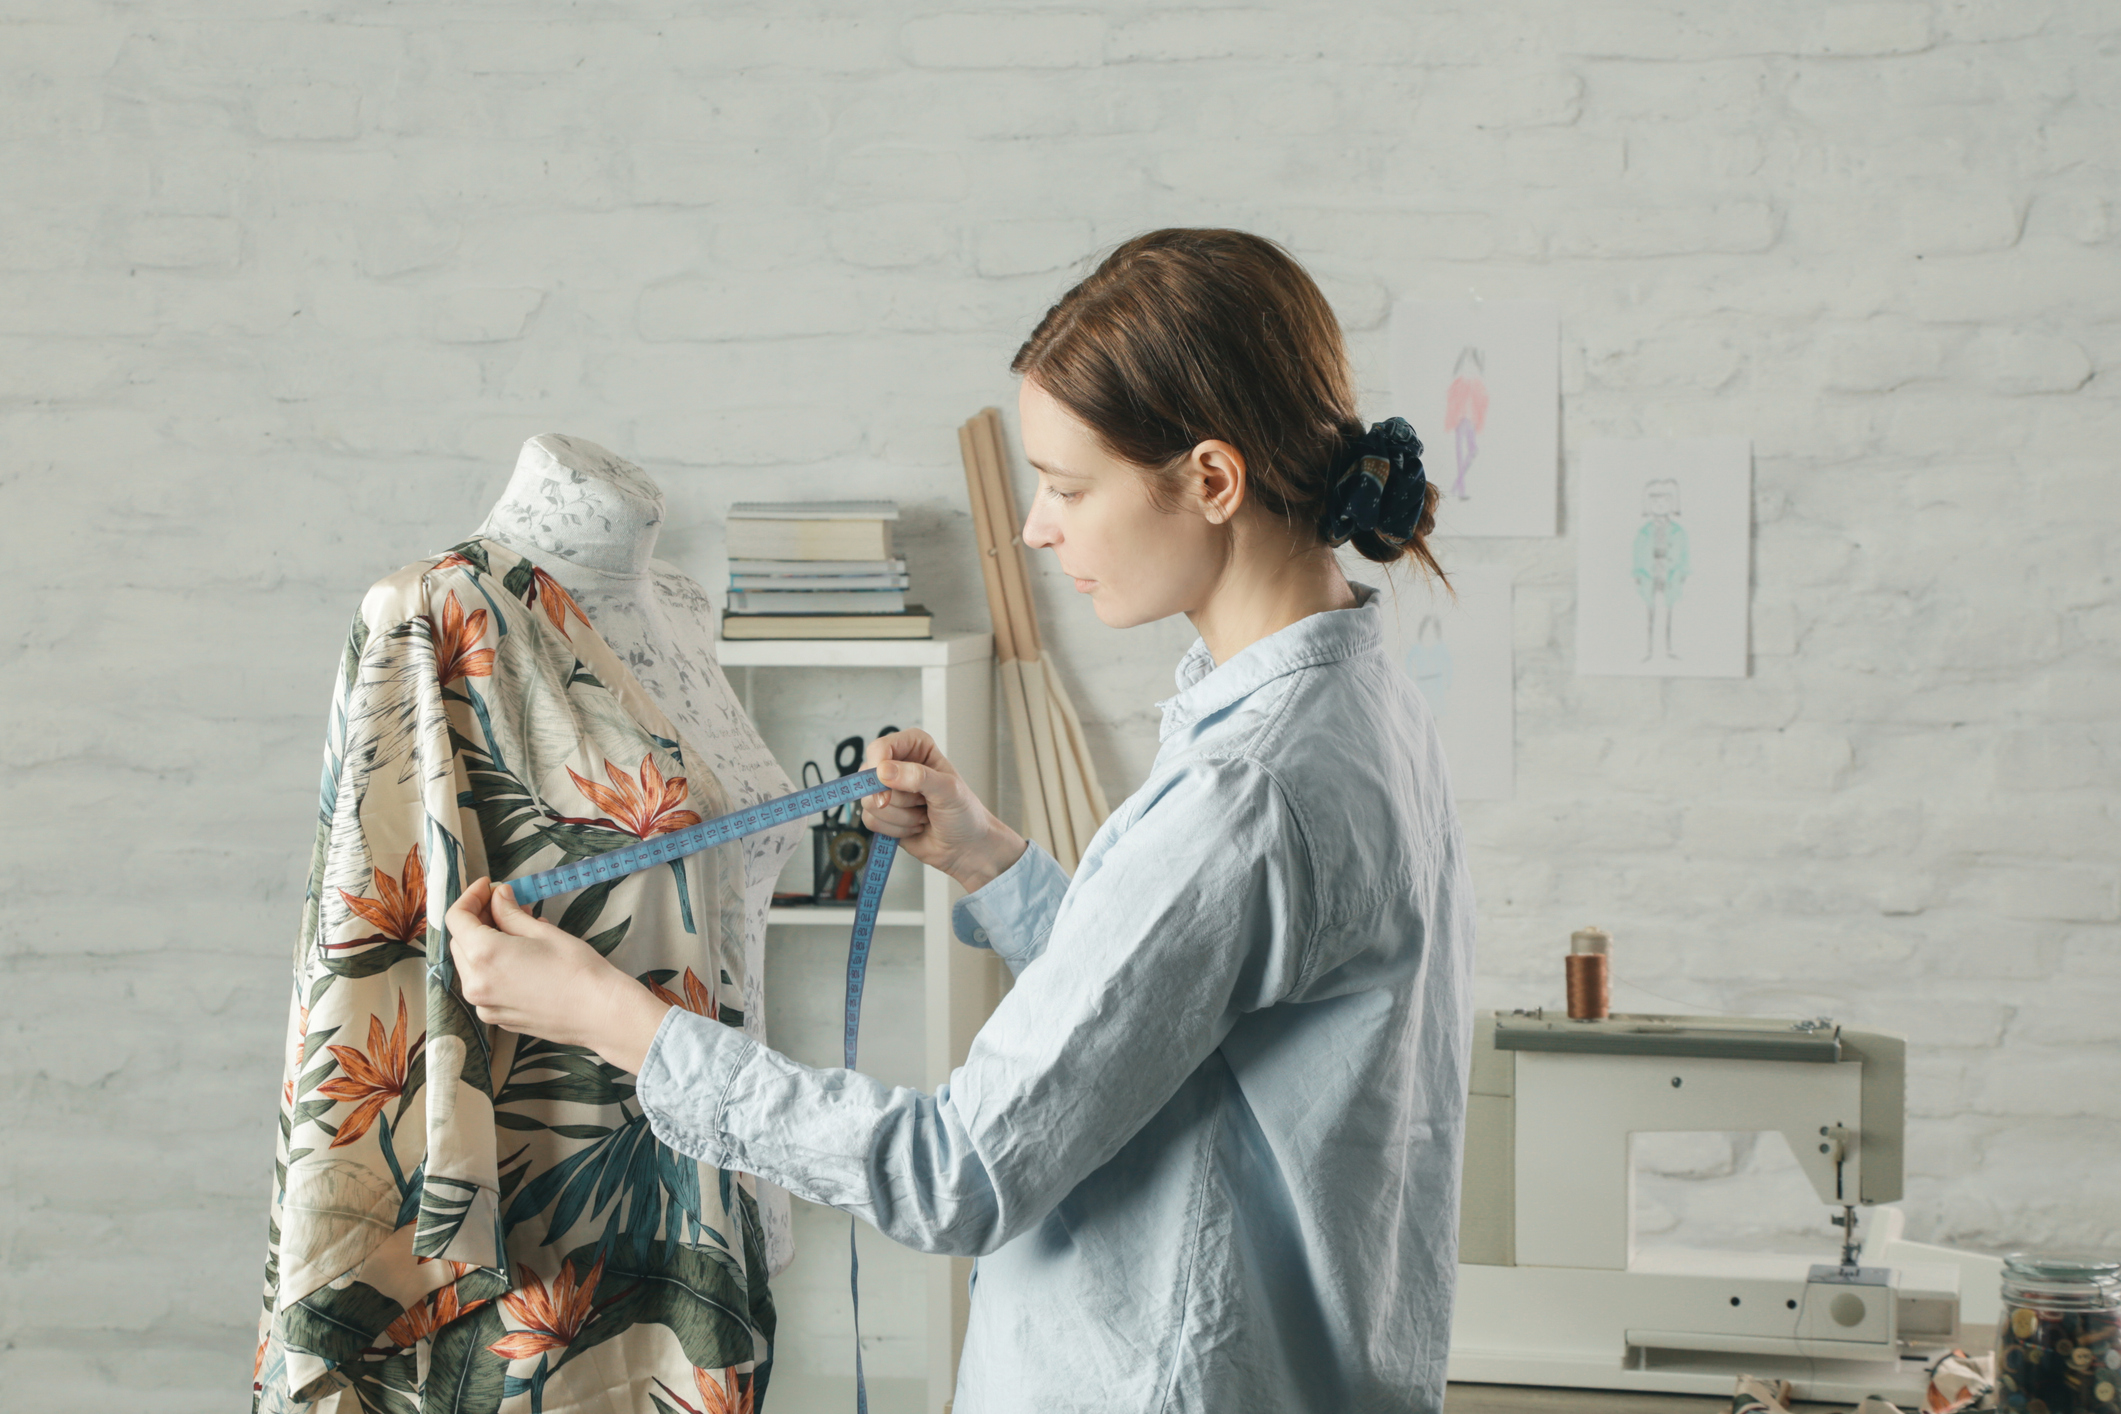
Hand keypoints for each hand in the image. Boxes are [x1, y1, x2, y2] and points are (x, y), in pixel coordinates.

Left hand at [444, 878, 672, 1073]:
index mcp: (484, 955)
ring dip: (485, 942)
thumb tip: (498, 897)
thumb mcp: (542, 931)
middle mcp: (476, 983)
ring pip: (470, 965)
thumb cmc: (577, 969)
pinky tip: (521, 956)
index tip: (489, 886)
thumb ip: (510, 913)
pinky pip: (484, 984)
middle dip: (478, 919)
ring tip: (519, 928)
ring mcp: (485, 1005)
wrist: (599, 1012)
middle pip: (460, 942)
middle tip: (506, 903)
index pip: (457, 919)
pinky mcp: (497, 1017)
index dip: (470, 897)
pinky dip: (493, 965)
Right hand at [861, 728, 1025, 893]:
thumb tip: (884, 771)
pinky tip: (914, 826)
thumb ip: (919, 776)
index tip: (887, 781)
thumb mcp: (948, 790)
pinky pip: (870, 821)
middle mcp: (898, 766)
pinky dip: (895, 830)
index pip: (881, 747)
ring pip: (870, 802)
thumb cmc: (965, 813)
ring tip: (923, 815)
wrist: (966, 847)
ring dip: (901, 816)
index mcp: (916, 748)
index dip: (878, 764)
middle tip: (921, 803)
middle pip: (869, 777)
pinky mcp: (883, 815)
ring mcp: (888, 792)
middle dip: (896, 798)